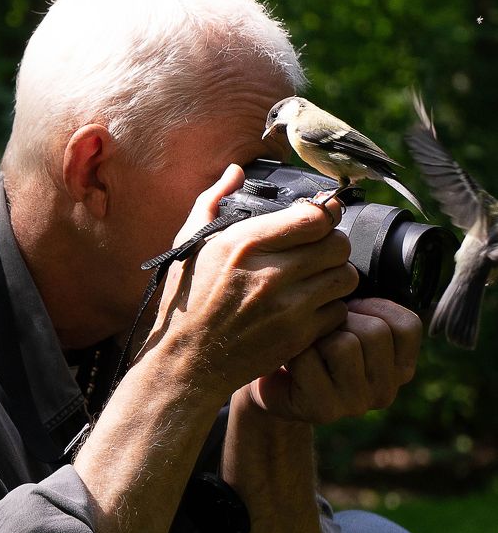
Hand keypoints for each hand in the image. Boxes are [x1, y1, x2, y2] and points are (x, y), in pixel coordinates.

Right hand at [144, 165, 358, 397]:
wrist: (187, 361)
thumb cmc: (186, 300)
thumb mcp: (189, 244)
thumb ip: (213, 200)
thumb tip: (235, 171)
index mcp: (244, 242)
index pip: (314, 216)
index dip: (323, 213)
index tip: (318, 216)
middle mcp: (270, 272)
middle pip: (338, 244)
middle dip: (332, 242)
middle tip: (318, 248)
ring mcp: (288, 308)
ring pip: (345, 277)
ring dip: (335, 274)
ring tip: (317, 276)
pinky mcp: (298, 336)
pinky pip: (339, 311)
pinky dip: (331, 307)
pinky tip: (311, 305)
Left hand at [246, 297, 421, 422]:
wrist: (270, 379)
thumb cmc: (312, 339)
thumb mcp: (347, 318)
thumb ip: (366, 304)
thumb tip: (356, 266)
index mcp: (399, 366)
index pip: (407, 325)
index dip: (373, 306)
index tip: (351, 310)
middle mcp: (386, 390)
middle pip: (375, 331)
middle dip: (340, 318)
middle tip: (323, 330)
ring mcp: (357, 404)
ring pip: (345, 345)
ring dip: (318, 335)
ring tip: (310, 344)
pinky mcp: (325, 410)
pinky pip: (311, 360)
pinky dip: (295, 351)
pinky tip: (292, 361)